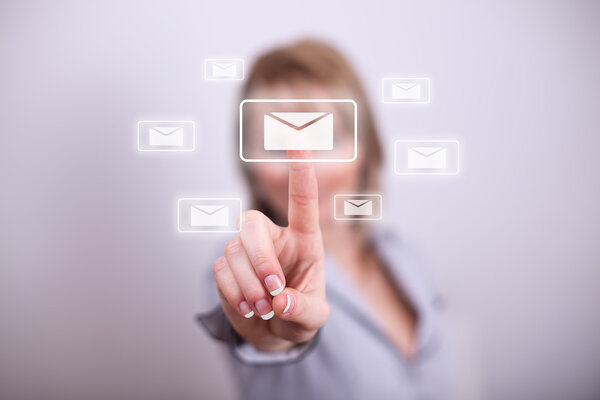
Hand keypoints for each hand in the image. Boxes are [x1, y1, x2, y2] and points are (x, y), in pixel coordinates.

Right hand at [212, 152, 328, 351]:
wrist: (273, 333)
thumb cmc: (299, 316)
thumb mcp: (312, 318)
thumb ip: (302, 309)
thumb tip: (280, 301)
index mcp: (303, 240)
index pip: (302, 200)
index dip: (300, 171)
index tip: (298, 139)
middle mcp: (273, 237)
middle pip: (251, 222)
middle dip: (260, 258)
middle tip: (273, 291)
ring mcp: (246, 250)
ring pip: (233, 251)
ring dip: (249, 286)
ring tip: (264, 309)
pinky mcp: (226, 266)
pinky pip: (220, 270)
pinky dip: (234, 293)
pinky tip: (248, 307)